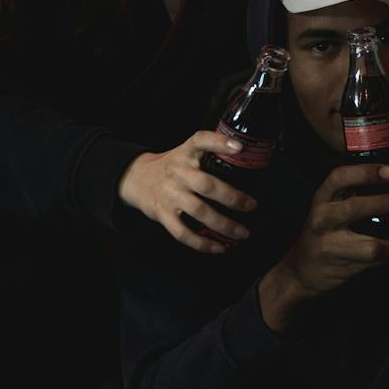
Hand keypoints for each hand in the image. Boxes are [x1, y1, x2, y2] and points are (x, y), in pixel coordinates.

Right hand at [117, 131, 255, 252]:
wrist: (137, 179)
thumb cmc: (171, 167)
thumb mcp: (186, 153)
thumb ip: (208, 155)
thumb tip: (246, 159)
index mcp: (185, 153)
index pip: (201, 140)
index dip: (219, 142)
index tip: (239, 147)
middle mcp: (177, 173)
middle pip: (206, 185)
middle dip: (232, 197)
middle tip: (251, 205)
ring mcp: (169, 194)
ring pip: (199, 211)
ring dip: (224, 224)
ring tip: (242, 232)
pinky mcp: (163, 214)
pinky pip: (183, 233)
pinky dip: (202, 243)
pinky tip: (218, 247)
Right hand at [258, 164, 388, 331]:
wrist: (303, 270)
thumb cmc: (324, 231)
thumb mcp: (335, 204)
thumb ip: (366, 187)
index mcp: (323, 199)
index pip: (339, 178)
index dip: (365, 172)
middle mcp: (324, 220)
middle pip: (355, 208)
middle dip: (386, 203)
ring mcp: (333, 246)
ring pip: (369, 246)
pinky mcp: (344, 267)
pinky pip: (376, 263)